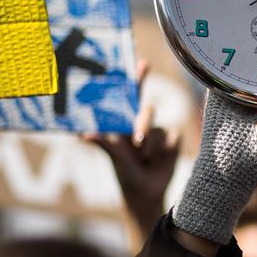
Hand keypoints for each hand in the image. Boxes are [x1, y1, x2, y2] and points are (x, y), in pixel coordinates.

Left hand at [87, 61, 180, 233]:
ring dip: (150, 147)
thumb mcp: (115, 158)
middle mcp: (143, 124)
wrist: (146, 194)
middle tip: (137, 141)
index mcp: (126, 123)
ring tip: (145, 160)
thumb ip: (103, 143)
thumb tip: (82, 134)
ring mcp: (159, 132)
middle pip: (147, 110)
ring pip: (158, 129)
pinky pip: (172, 137)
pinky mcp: (173, 140)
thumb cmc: (126, 174)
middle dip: (143, 124)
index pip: (133, 96)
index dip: (138, 78)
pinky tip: (160, 160)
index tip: (143, 62)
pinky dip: (165, 151)